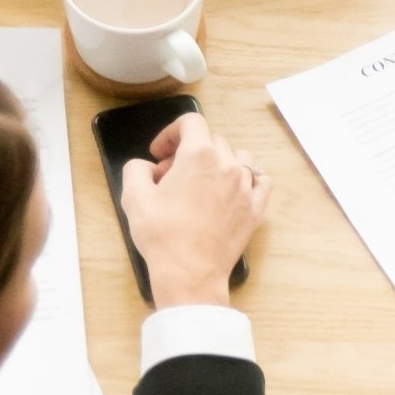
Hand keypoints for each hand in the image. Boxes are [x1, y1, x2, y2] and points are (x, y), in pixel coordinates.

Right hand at [120, 113, 269, 307]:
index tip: (160, 152)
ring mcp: (246, 186)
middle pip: (212, 140)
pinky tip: (232, 190)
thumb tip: (146, 166)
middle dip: (188, 152)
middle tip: (170, 176)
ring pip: (238, 157)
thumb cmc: (162, 235)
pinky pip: (260, 180)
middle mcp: (228, 164)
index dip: (171, 133)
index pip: (190, 122)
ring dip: (219, 162)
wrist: (190, 272)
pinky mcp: (256, 208)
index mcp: (199, 154)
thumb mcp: (134, 196)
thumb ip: (137, 168)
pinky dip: (248, 179)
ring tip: (202, 182)